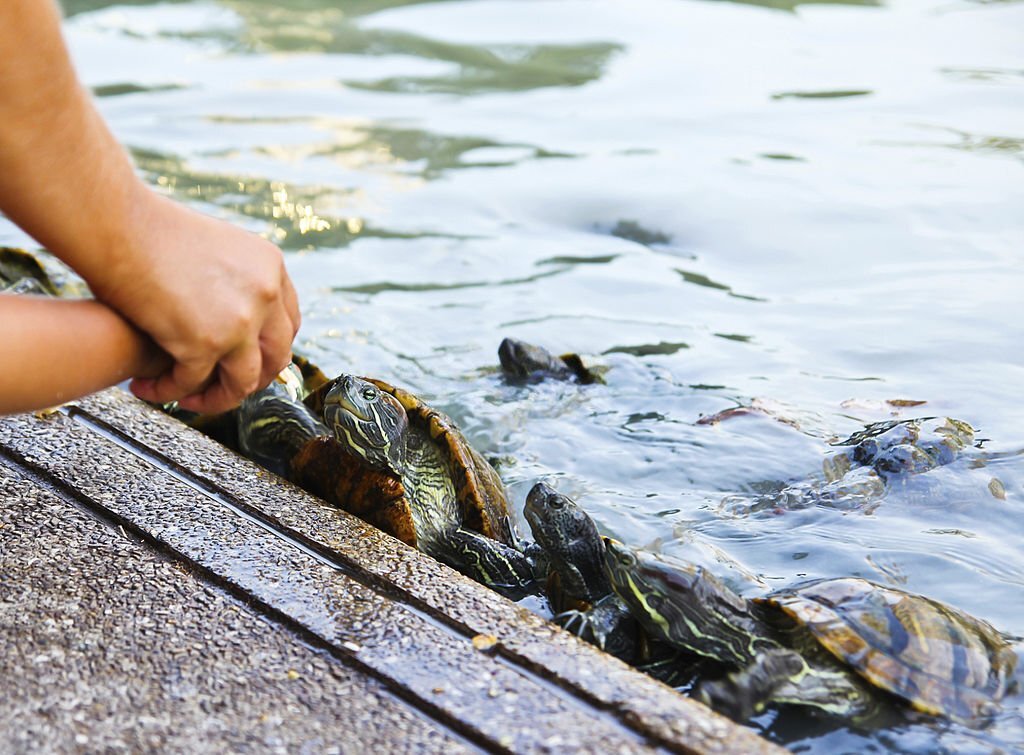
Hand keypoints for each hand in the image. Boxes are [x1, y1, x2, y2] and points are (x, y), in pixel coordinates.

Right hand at [93, 188, 299, 413]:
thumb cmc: (151, 232)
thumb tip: (242, 316)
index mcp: (271, 269)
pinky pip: (192, 383)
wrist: (117, 224)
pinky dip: (170, 391)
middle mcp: (265, 295)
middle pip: (275, 358)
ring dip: (216, 398)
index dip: (268, 350)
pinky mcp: (203, 343)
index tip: (248, 363)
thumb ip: (239, 281)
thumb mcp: (219, 248)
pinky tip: (147, 387)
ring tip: (188, 399)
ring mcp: (239, 321)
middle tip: (220, 390)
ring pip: (242, 382)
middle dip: (250, 381)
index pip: (287, 324)